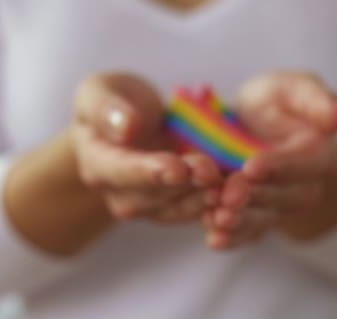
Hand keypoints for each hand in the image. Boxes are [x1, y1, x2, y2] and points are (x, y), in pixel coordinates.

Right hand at [72, 73, 221, 223]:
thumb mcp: (98, 92)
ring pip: (179, 209)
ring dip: (206, 198)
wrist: (128, 123)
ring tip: (231, 183)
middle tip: (213, 171)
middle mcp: (120, 194)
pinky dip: (218, 203)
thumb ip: (106, 108)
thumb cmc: (112, 102)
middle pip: (154, 196)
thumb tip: (125, 127)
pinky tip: (239, 190)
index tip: (177, 167)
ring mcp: (148, 206)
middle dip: (186, 185)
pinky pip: (196, 210)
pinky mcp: (174, 207)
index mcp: (97, 164)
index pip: (122, 172)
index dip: (150, 171)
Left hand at [205, 71, 336, 249]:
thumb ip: (314, 99)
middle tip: (228, 197)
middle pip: (279, 196)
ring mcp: (275, 206)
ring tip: (218, 221)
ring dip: (240, 222)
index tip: (252, 166)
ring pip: (261, 219)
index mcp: (315, 154)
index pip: (301, 163)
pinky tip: (215, 240)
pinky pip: (247, 233)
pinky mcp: (254, 217)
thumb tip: (335, 119)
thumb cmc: (278, 104)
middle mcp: (300, 187)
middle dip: (253, 197)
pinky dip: (231, 238)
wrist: (255, 126)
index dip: (278, 166)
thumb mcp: (294, 90)